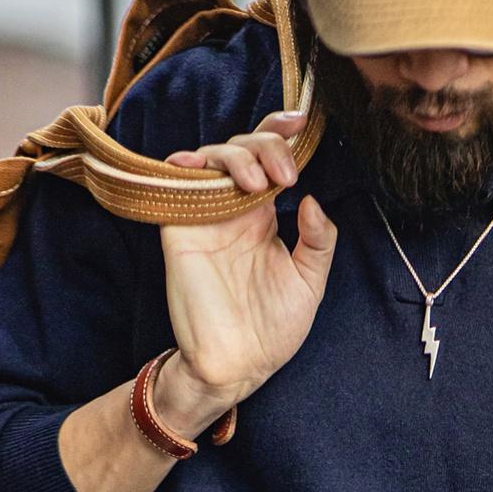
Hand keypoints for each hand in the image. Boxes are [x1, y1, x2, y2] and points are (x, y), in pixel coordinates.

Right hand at [157, 112, 337, 417]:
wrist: (239, 366)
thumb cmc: (273, 330)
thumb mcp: (310, 281)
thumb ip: (318, 240)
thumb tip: (311, 199)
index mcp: (264, 218)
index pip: (269, 161)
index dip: (280, 134)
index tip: (301, 125)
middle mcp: (234, 211)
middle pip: (243, 149)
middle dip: (266, 146)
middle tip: (285, 176)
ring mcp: (206, 218)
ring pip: (211, 157)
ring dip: (237, 155)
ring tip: (261, 183)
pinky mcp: (181, 230)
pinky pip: (174, 184)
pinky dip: (184, 165)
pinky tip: (201, 165)